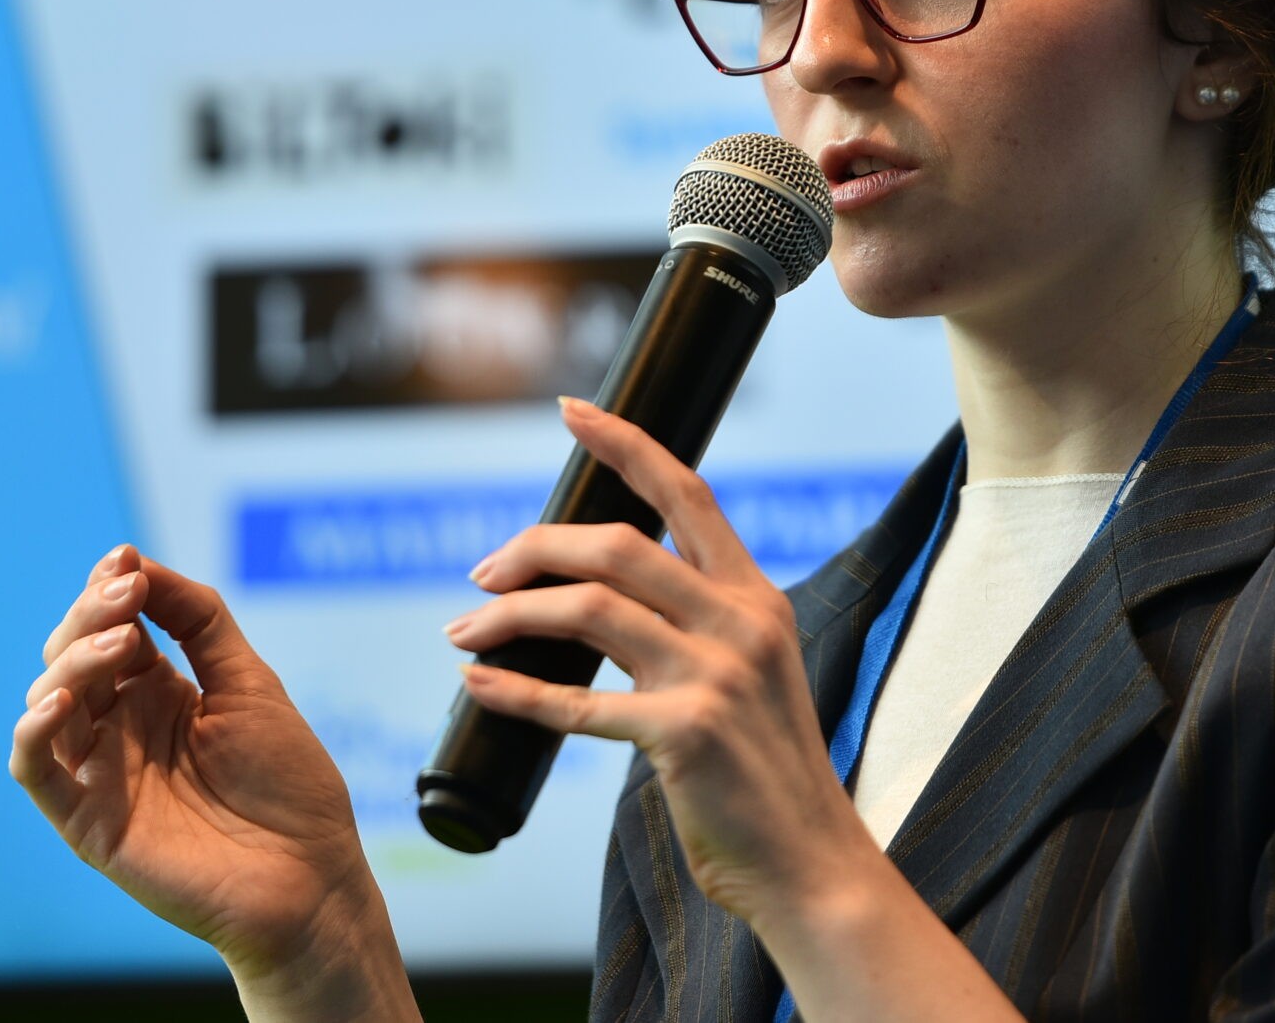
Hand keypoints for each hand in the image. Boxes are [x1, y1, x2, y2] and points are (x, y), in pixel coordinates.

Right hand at [9, 546, 416, 1022]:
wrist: (309, 877)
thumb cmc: (289, 785)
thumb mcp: (250, 684)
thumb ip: (199, 623)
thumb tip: (140, 563)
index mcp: (159, 692)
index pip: (112, 627)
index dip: (110, 589)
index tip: (127, 561)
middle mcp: (121, 726)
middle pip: (74, 655)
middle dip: (92, 614)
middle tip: (127, 594)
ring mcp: (100, 771)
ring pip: (50, 700)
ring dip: (74, 660)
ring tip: (122, 641)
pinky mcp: (86, 820)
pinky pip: (34, 770)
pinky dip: (33, 731)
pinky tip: (59, 702)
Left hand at [443, 398, 878, 927]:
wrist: (809, 865)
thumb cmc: (763, 775)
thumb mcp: (752, 674)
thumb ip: (697, 625)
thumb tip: (598, 595)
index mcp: (756, 597)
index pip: (686, 493)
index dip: (624, 443)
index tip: (570, 410)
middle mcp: (741, 623)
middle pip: (618, 545)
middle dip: (535, 548)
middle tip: (482, 573)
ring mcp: (716, 676)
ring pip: (588, 611)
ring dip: (510, 617)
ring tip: (465, 634)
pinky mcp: (686, 734)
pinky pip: (577, 702)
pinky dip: (516, 692)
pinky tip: (479, 687)